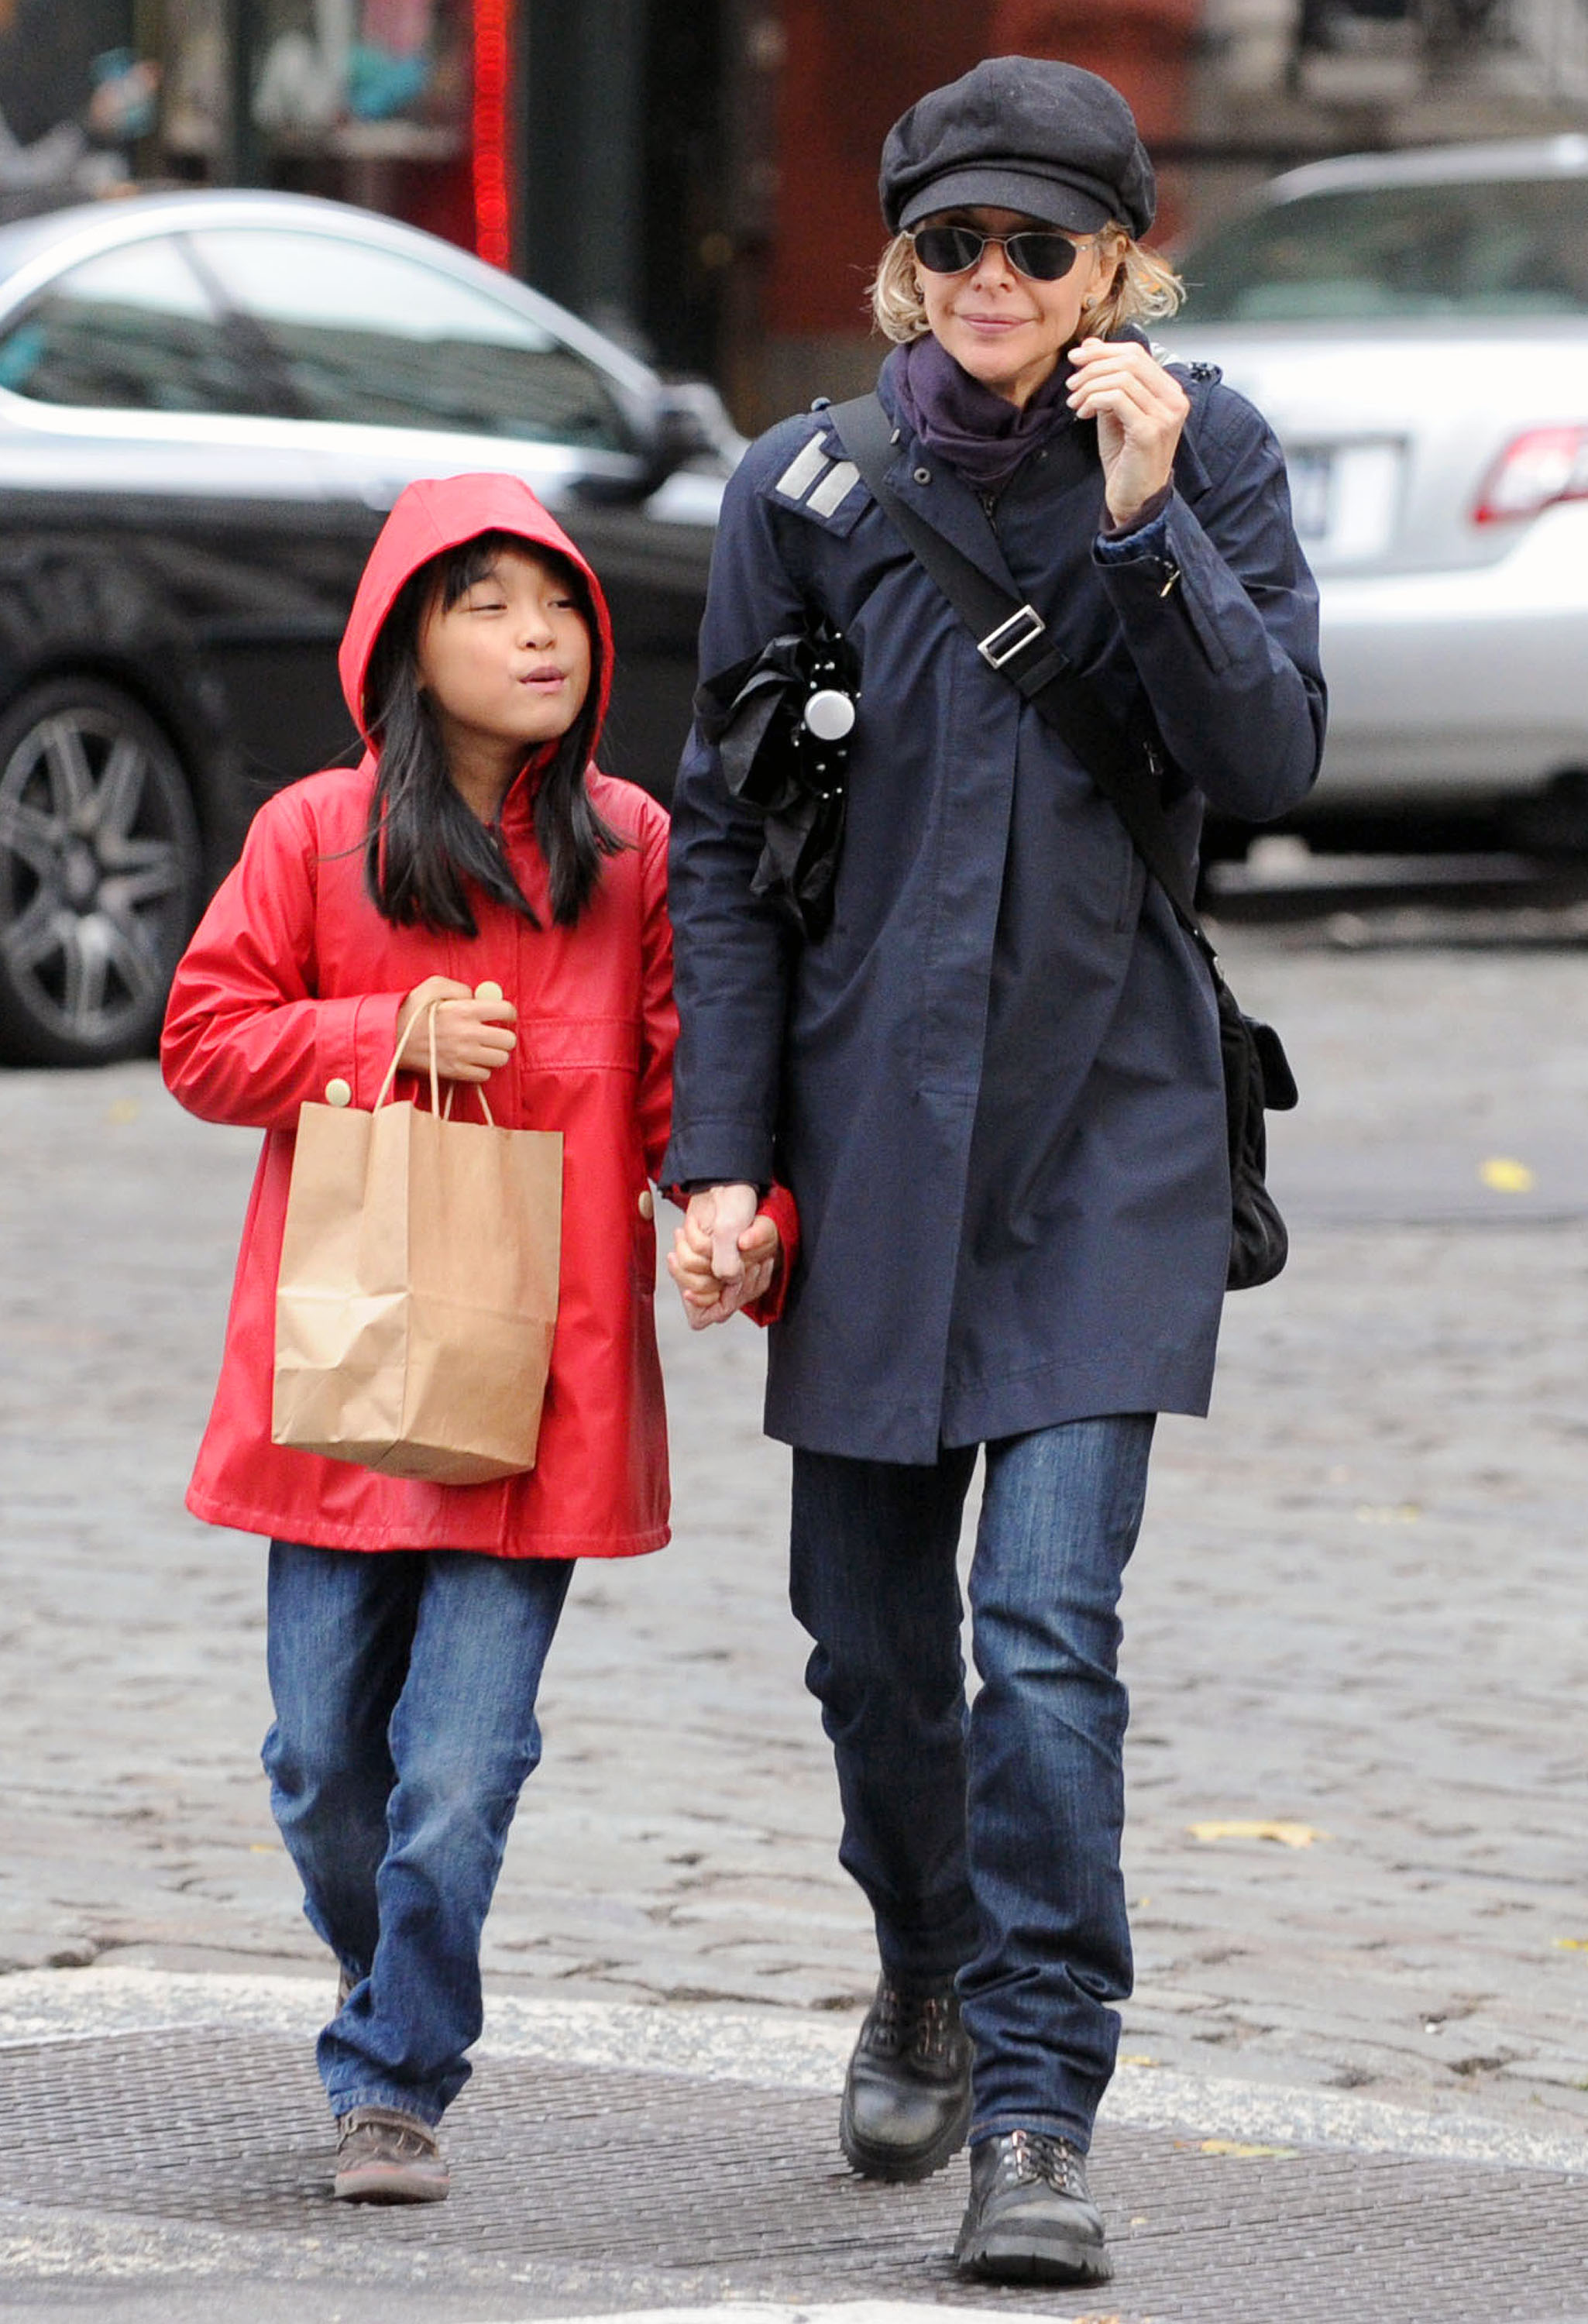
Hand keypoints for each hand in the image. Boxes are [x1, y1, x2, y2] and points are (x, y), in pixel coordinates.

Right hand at [396, 976, 516, 1083]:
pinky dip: (482, 1069)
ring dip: (495, 1053)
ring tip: (484, 1048)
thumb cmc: (412, 1009)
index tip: (504, 1015)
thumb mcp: (434, 985)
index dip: (509, 1012)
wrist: (390, 1037)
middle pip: (509, 1040)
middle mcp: (468, 1034)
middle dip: (504, 1035)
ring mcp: (463, 1056)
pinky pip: (485, 1075)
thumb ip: (460, 987)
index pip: (506, 1011)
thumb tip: (477, 997)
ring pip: (500, 1059)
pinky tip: (472, 1060)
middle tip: (493, 1033)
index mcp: (466, 1010)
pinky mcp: (456, 1072)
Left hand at [667, 1183, 777, 1327]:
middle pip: (702, 1296)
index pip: (723, 1309)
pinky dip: (680, 1249)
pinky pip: (684, 1267)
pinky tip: (684, 1232)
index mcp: (750, 1274)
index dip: (705, 1303)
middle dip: (690, 1272)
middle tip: (686, 1249)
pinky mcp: (703, 1255)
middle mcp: (733, 1275)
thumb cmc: (735, 1201)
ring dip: (683, 1254)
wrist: (722, 1182)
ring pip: (690, 1280)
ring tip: (685, 1233)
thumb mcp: (733, 1230)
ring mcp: (717, 1265)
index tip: (689, 1294)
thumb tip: (726, 1279)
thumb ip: (729, 1259)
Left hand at [1066, 337, 1188, 528]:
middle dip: (1093, 366)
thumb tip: (1090, 344)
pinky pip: (1116, 398)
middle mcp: (1174, 400)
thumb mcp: (1114, 411)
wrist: (1134, 499)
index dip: (1103, 350)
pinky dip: (1093, 400)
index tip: (1077, 358)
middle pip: (1130, 360)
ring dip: (1089, 386)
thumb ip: (1107, 379)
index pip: (1137, 354)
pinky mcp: (1149, 431)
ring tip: (1074, 403)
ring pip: (1121, 377)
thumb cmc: (1126, 458)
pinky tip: (1083, 415)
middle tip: (1071, 382)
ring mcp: (1165, 416)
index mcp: (1169, 391)